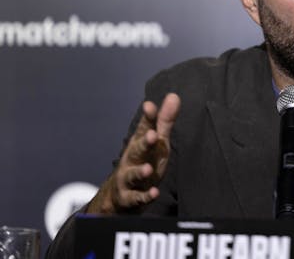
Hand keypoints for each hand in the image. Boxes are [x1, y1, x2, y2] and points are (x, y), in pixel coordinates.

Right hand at [87, 93, 180, 213]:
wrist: (119, 197)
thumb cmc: (142, 162)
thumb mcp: (156, 142)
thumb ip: (164, 121)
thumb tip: (173, 95)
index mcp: (140, 144)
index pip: (144, 129)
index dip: (148, 118)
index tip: (150, 106)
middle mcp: (131, 159)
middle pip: (137, 150)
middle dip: (144, 142)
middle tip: (152, 135)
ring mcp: (128, 179)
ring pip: (132, 175)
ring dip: (139, 171)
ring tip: (148, 169)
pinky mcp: (128, 198)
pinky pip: (135, 198)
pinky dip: (143, 196)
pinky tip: (153, 193)